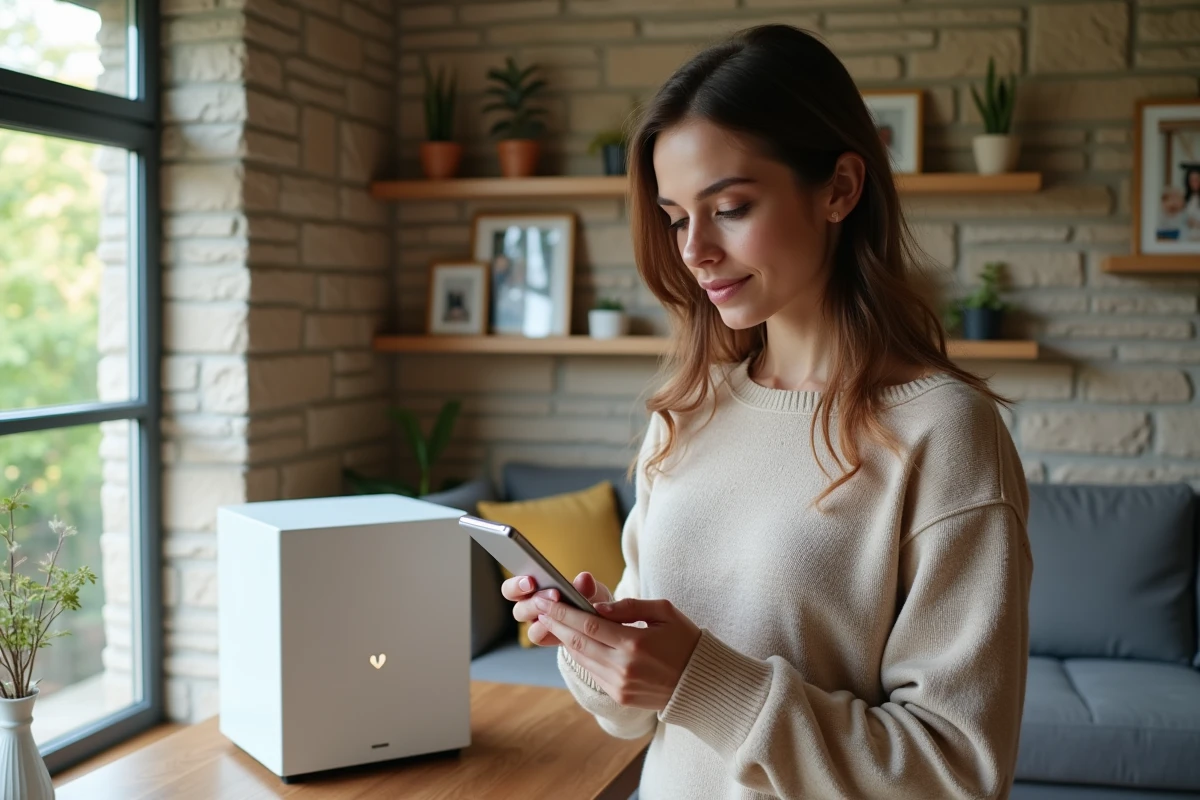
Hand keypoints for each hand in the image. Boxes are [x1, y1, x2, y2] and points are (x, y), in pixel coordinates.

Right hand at [501, 571, 613, 647]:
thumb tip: (584, 579)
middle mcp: (530, 606)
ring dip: (540, 613)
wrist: (599, 623)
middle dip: (532, 601)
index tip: (531, 581)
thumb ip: (586, 585)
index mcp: (533, 588)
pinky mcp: (545, 637)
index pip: (513, 587)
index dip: (517, 584)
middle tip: (553, 596)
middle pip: (517, 606)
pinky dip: (547, 629)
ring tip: (558, 610)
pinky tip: (561, 625)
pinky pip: (537, 636)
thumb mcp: (592, 590)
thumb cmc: (590, 600)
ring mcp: (535, 622)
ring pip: (527, 622)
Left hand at [535, 594, 701, 711]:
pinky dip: (580, 654)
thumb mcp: (665, 613)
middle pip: (579, 642)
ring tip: (550, 622)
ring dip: (564, 639)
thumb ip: (630, 606)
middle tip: (538, 609)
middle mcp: (624, 667)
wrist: (700, 684)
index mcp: (635, 643)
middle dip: (556, 624)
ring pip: (582, 658)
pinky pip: (593, 671)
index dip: (563, 613)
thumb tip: (598, 607)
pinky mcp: (619, 696)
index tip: (546, 602)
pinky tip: (573, 641)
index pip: (589, 624)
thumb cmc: (685, 641)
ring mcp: (620, 685)